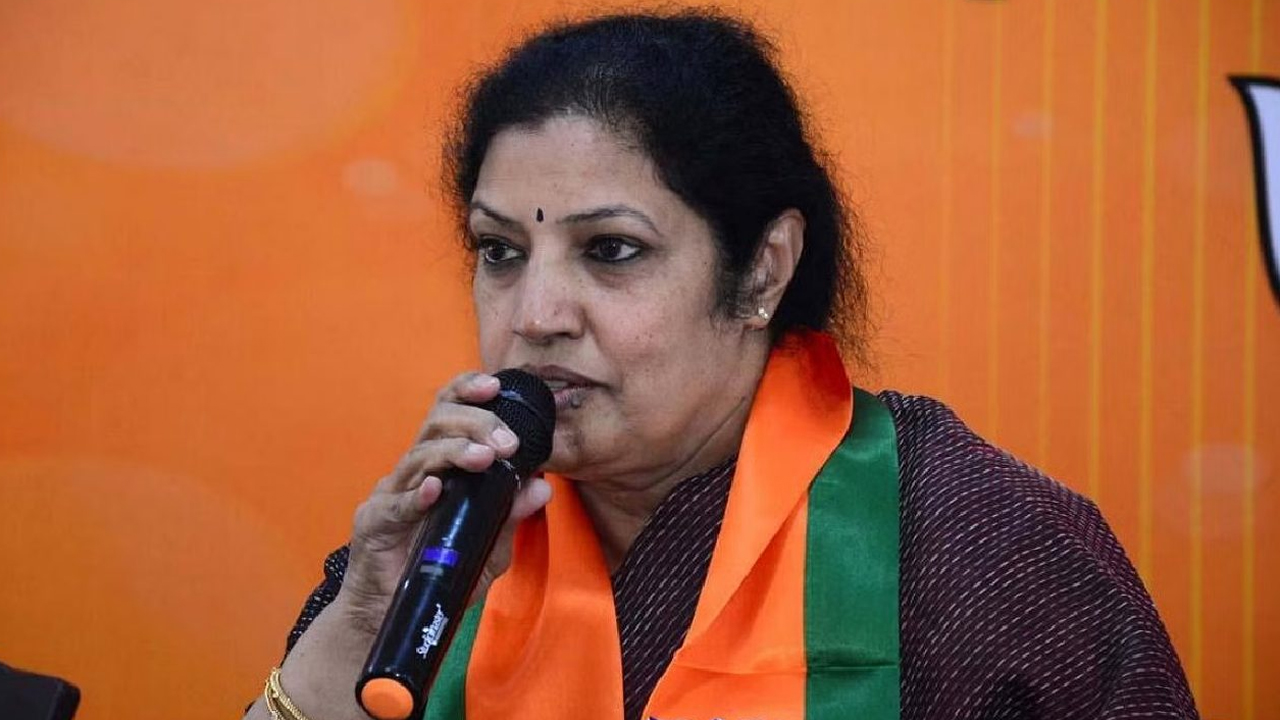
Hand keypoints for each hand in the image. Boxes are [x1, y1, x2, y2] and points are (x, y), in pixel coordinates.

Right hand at [335, 371, 552, 631]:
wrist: (390, 617)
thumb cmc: (438, 575)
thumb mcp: (486, 547)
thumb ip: (511, 517)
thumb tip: (542, 487)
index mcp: (438, 467)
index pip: (448, 413)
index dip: (468, 392)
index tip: (495, 384)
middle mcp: (413, 472)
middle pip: (435, 424)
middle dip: (474, 423)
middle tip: (506, 441)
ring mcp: (390, 495)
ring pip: (418, 456)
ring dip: (453, 452)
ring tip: (484, 457)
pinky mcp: (374, 524)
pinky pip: (395, 505)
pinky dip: (416, 495)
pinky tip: (435, 489)